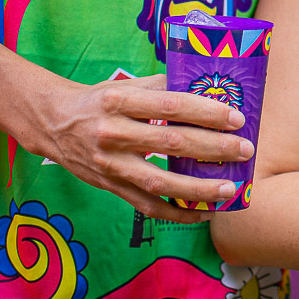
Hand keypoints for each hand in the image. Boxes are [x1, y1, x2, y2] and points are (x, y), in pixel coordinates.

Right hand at [26, 73, 252, 222]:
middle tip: (245, 150)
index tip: (236, 119)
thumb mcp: (126, 85)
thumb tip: (208, 92)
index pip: (171, 105)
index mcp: (120, 100)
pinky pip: (146, 206)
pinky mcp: (109, 186)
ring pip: (160, 181)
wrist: (53, 122)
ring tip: (230, 188)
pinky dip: (177, 213)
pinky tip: (203, 213)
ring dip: (198, 188)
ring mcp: (110, 163)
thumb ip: (163, 87)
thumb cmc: (101, 100)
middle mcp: (113, 133)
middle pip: (171, 142)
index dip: (206, 112)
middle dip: (213, 147)